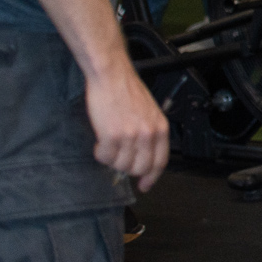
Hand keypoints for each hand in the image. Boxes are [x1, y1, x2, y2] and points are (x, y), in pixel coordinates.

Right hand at [87, 58, 169, 191]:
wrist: (112, 76)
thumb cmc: (127, 91)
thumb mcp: (149, 112)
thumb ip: (149, 134)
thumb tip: (143, 156)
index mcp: (160, 127)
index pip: (160, 161)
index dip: (151, 177)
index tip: (144, 185)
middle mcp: (148, 134)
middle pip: (139, 168)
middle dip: (126, 167)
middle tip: (118, 157)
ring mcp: (130, 136)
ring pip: (121, 165)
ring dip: (112, 159)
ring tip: (108, 144)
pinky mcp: (111, 135)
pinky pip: (104, 157)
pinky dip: (100, 153)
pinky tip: (100, 142)